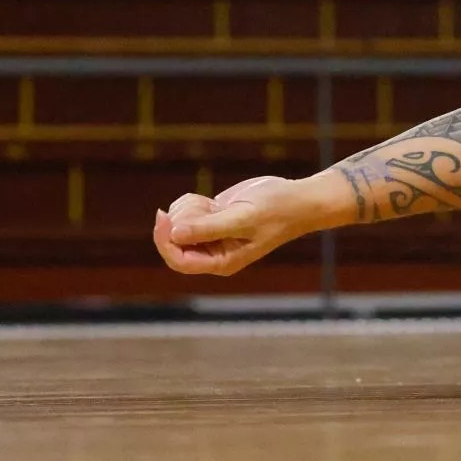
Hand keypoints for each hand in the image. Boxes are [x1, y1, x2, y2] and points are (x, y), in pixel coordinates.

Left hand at [152, 175, 311, 277]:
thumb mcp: (244, 218)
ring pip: (177, 224)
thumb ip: (210, 228)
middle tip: (207, 205)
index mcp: (221, 262)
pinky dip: (193, 202)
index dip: (165, 240)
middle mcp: (213, 252)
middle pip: (174, 241)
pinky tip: (213, 200)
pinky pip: (186, 213)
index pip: (179, 260)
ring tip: (214, 203)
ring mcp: (211, 236)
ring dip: (189, 208)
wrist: (297, 198)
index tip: (163, 215)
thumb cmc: (277, 210)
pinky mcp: (211, 219)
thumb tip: (175, 233)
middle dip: (183, 219)